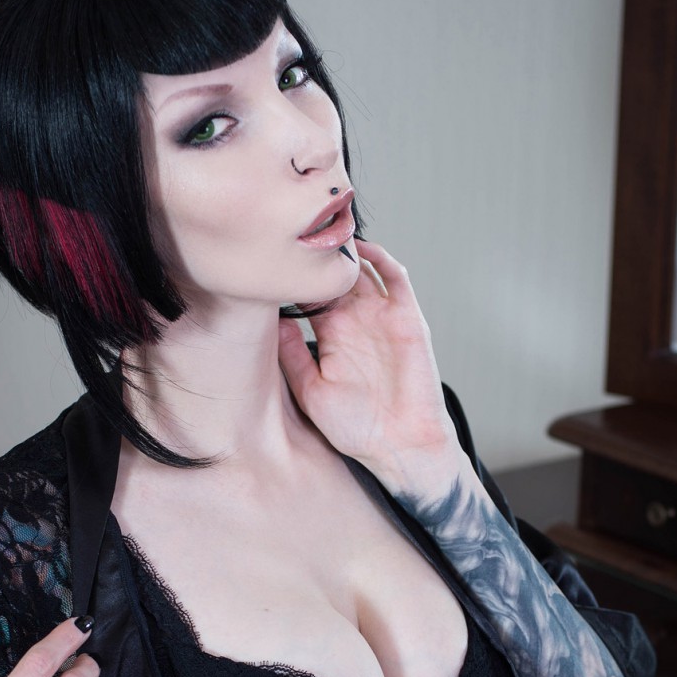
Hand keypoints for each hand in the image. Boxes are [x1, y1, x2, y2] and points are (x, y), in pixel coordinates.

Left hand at [278, 238, 465, 492]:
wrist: (401, 446)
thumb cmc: (358, 428)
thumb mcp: (312, 392)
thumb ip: (292, 357)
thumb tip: (271, 321)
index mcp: (331, 335)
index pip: (307, 293)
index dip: (292, 277)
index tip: (269, 261)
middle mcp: (355, 320)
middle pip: (333, 274)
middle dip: (316, 255)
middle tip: (292, 234)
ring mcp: (381, 316)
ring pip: (362, 269)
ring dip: (346, 250)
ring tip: (324, 230)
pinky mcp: (407, 318)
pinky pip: (395, 279)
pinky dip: (380, 259)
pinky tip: (361, 250)